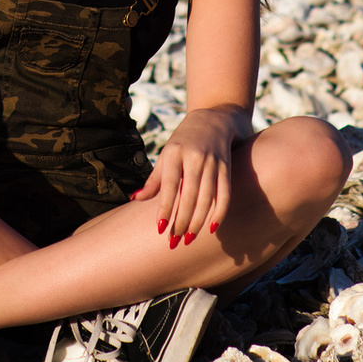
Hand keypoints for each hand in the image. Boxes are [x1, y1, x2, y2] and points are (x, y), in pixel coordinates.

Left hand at [131, 107, 242, 246]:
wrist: (212, 119)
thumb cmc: (183, 141)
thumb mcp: (166, 154)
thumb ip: (154, 179)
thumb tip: (136, 199)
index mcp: (175, 153)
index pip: (169, 185)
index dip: (165, 207)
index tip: (160, 228)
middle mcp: (195, 157)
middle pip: (189, 195)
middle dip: (182, 221)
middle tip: (174, 242)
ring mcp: (213, 162)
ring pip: (207, 198)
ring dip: (198, 222)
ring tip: (189, 239)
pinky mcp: (227, 168)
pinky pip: (225, 194)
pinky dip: (220, 212)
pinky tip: (212, 228)